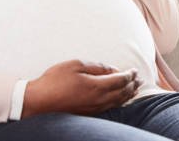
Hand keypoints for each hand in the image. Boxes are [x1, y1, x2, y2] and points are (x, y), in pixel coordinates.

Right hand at [21, 60, 142, 118]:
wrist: (40, 102)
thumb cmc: (55, 80)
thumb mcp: (75, 65)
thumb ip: (96, 66)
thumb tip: (112, 69)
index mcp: (97, 86)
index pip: (120, 80)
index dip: (129, 75)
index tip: (135, 70)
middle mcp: (99, 100)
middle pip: (122, 93)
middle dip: (132, 85)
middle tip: (139, 79)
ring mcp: (95, 109)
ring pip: (118, 102)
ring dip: (128, 94)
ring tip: (134, 89)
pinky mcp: (89, 113)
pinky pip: (111, 107)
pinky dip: (119, 102)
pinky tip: (119, 99)